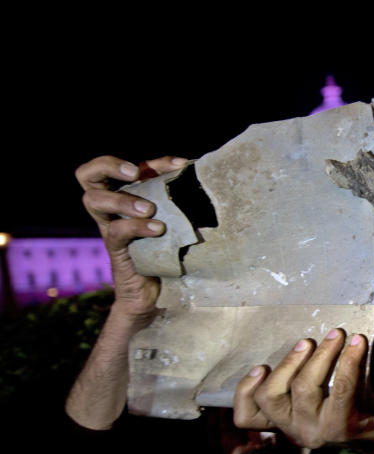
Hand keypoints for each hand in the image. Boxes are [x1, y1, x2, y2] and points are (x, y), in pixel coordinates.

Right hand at [75, 155, 186, 316]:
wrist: (156, 292)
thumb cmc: (170, 250)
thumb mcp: (174, 221)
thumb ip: (179, 202)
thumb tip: (207, 181)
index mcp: (128, 196)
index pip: (127, 167)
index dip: (152, 161)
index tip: (179, 164)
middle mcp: (112, 209)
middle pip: (87, 175)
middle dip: (107, 165)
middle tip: (135, 172)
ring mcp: (110, 228)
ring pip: (93, 200)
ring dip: (122, 199)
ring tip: (150, 209)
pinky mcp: (116, 250)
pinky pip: (116, 232)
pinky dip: (136, 227)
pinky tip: (157, 229)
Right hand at [234, 330, 373, 450]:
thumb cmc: (350, 408)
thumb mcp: (317, 400)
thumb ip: (299, 382)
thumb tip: (300, 342)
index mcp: (284, 424)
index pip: (246, 417)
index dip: (244, 390)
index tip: (260, 366)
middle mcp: (296, 432)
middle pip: (271, 394)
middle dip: (289, 361)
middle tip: (308, 341)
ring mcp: (317, 432)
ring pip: (304, 387)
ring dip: (321, 354)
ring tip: (337, 334)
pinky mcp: (342, 427)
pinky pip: (341, 388)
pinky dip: (349, 361)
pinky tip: (357, 343)